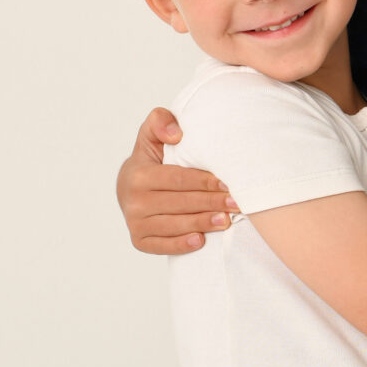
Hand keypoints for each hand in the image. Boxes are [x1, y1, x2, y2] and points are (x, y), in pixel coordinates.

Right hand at [116, 108, 234, 255]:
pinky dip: (181, 245)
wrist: (130, 187)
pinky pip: (162, 246)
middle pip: (180, 203)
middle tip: (237, 204)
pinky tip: (200, 241)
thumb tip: (177, 135)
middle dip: (211, 203)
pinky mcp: (139, 240)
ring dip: (202, 223)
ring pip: (174, 225)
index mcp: (138, 174)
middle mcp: (132, 200)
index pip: (177, 179)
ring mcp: (134, 222)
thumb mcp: (152, 134)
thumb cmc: (152, 160)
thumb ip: (160, 120)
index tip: (228, 183)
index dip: (204, 181)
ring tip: (226, 220)